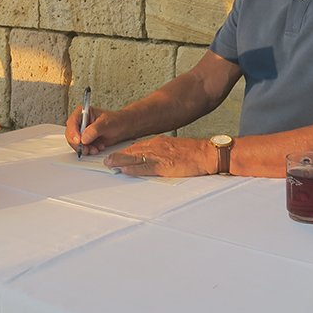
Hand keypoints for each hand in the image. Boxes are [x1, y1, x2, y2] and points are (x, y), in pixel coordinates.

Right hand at [65, 104, 125, 154]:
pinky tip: (97, 148)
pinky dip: (89, 150)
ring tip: (95, 149)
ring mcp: (82, 132)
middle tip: (86, 149)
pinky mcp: (85, 140)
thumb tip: (84, 138)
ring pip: (75, 143)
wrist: (121, 128)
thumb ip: (94, 130)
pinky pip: (82, 147)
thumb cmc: (114, 121)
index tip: (79, 140)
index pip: (72, 122)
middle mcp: (80, 122)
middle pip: (71, 134)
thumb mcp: (105, 123)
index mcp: (82, 112)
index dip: (73, 132)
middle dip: (78, 144)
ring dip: (85, 148)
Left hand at [103, 137, 217, 177]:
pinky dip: (134, 169)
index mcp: (159, 142)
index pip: (137, 146)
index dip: (124, 151)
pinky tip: (125, 170)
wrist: (207, 153)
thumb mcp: (174, 148)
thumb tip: (152, 157)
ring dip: (121, 161)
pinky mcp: (165, 165)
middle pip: (133, 151)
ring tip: (109, 164)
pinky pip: (146, 167)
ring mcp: (160, 156)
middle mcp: (157, 147)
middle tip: (106, 159)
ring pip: (136, 158)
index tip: (115, 154)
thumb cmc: (194, 152)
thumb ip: (162, 151)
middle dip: (118, 155)